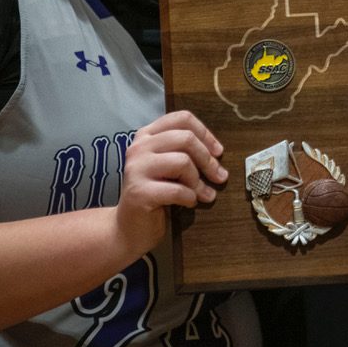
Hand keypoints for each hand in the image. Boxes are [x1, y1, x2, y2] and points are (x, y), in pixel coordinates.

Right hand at [114, 111, 227, 255]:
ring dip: (198, 181)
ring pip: (182, 162)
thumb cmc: (155, 194)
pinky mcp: (139, 192)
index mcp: (146, 136)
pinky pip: (177, 190)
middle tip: (219, 177)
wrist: (128, 227)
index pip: (182, 119)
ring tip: (202, 194)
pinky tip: (188, 203)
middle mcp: (138, 147)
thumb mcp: (169, 166)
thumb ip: (186, 152)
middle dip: (208, 160)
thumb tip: (217, 152)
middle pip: (186, 138)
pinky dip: (190, 198)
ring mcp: (136, 169)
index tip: (218, 152)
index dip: (205, 133)